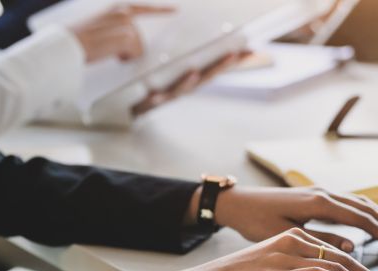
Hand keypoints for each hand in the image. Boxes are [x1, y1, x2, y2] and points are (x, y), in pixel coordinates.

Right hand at [69, 4, 173, 61]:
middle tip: (109, 49)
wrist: (68, 44)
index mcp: (117, 8)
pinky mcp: (127, 36)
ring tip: (107, 51)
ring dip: (124, 54)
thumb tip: (131, 45)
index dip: (162, 10)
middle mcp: (124, 12)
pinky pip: (135, 54)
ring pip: (138, 48)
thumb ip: (116, 29)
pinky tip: (112, 55)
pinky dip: (124, 58)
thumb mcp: (100, 28)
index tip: (176, 10)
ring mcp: (127, 24)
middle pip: (139, 39)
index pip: (144, 8)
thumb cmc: (79, 40)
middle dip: (128, 49)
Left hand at [131, 51, 252, 115]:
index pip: (213, 69)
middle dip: (219, 67)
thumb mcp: (174, 79)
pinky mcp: (147, 104)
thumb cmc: (156, 94)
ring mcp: (165, 97)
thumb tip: (209, 54)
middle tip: (233, 54)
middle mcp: (181, 90)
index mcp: (188, 82)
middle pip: (204, 78)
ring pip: (179, 90)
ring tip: (195, 72)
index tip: (246, 51)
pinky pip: (151, 101)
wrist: (131, 113)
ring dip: (188, 82)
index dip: (229, 60)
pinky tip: (155, 95)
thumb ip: (191, 68)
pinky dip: (154, 98)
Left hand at [185, 186, 377, 252]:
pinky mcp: (313, 195)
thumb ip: (319, 240)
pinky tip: (367, 221)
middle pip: (365, 207)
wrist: (237, 203)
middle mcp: (321, 193)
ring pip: (357, 201)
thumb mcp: (285, 235)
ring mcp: (318, 192)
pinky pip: (346, 201)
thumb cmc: (255, 220)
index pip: (360, 217)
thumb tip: (351, 246)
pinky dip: (363, 211)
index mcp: (317, 202)